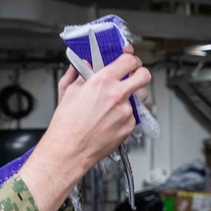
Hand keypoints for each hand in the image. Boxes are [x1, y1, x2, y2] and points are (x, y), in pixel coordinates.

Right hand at [22, 49, 150, 210]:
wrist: (69, 150)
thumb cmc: (66, 125)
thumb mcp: (68, 91)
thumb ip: (79, 73)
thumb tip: (86, 65)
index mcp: (102, 82)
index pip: (129, 61)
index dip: (130, 59)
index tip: (128, 62)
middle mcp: (117, 95)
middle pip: (144, 76)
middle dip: (140, 74)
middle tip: (133, 76)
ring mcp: (125, 112)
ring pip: (141, 97)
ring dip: (133, 95)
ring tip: (118, 101)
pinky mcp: (129, 126)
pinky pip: (134, 115)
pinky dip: (126, 114)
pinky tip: (112, 118)